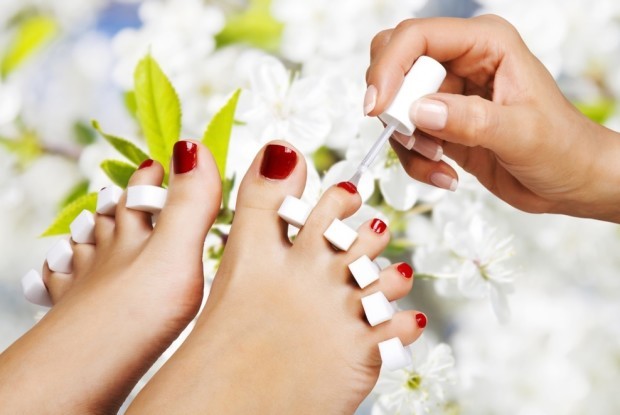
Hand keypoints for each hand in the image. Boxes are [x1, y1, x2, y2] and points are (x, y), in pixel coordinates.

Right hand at [366, 15, 619, 222]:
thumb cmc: (562, 148)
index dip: (389, 67)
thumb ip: (470, 120)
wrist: (570, 180)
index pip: (418, 37)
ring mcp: (448, 92)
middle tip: (409, 136)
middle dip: (393, 104)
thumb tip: (419, 111)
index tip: (378, 108)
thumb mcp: (521, 134)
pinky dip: (415, 159)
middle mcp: (462, 61)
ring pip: (395, 105)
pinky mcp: (441, 122)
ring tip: (438, 161)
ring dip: (406, 141)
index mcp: (486, 43)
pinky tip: (444, 172)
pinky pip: (406, 136)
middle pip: (394, 63)